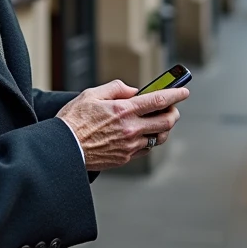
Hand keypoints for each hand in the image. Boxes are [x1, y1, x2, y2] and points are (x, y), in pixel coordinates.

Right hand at [56, 80, 189, 171]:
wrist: (62, 148)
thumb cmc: (73, 120)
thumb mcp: (92, 94)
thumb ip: (116, 89)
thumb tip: (133, 91)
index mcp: (124, 110)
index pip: (159, 100)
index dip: (175, 94)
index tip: (184, 91)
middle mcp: (130, 129)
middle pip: (166, 122)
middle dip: (174, 113)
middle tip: (172, 107)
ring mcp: (129, 146)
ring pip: (158, 138)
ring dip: (163, 128)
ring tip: (158, 121)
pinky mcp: (124, 158)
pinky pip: (145, 149)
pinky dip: (149, 140)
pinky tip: (142, 134)